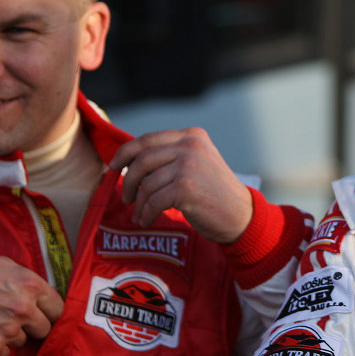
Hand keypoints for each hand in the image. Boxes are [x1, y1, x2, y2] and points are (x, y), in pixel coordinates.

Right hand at [0, 254, 62, 355]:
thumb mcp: (7, 266)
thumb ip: (29, 281)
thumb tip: (44, 296)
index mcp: (32, 285)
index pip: (58, 308)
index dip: (49, 311)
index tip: (42, 313)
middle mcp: (24, 309)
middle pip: (44, 329)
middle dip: (33, 325)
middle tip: (16, 319)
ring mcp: (8, 330)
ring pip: (23, 341)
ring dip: (12, 335)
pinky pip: (5, 353)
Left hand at [109, 128, 252, 243]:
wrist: (240, 215)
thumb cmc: (214, 193)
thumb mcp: (197, 163)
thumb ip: (171, 156)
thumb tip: (130, 161)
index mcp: (192, 136)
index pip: (148, 139)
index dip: (125, 152)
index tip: (114, 166)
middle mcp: (190, 146)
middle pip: (142, 159)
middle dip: (129, 180)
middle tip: (126, 197)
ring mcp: (188, 165)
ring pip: (146, 183)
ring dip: (139, 203)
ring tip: (140, 214)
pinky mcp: (186, 187)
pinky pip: (153, 201)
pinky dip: (146, 213)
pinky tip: (147, 220)